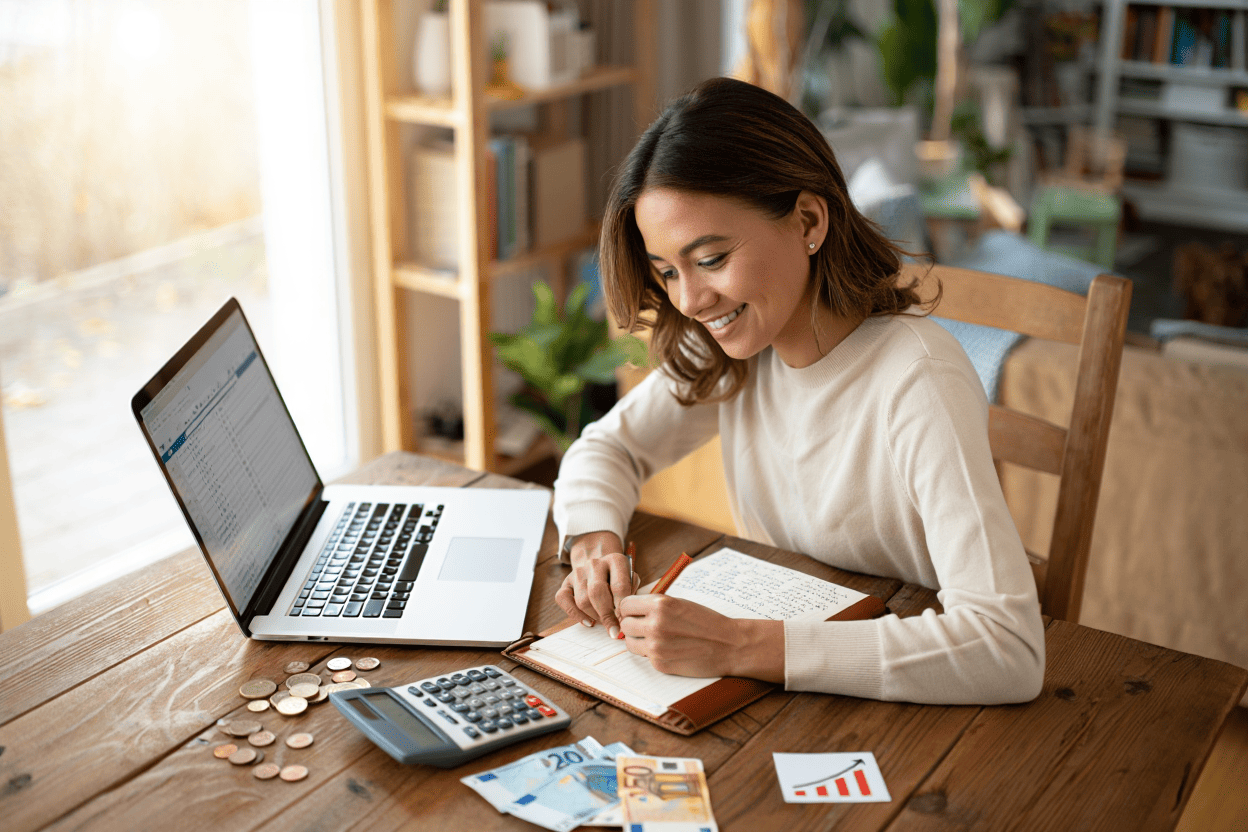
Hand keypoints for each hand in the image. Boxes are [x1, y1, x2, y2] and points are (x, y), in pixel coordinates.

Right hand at [554, 531, 636, 637]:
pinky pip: (564, 601)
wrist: (602, 567)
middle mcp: (595, 563)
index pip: (619, 586)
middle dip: (606, 615)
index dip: (622, 607)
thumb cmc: (620, 580)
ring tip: (604, 621)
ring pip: (582, 601)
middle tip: (614, 629)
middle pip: (596, 592)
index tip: (624, 620)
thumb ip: (630, 596)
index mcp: (616, 560)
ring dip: (595, 617)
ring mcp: (578, 572)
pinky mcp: (566, 582)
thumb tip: (622, 618)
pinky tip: (589, 622)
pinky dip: (576, 615)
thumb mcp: (631, 582)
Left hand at [617, 595, 784, 681]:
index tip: (634, 612)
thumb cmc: (706, 622)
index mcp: (660, 604)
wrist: (729, 645)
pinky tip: (669, 650)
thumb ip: (655, 605)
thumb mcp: (680, 603)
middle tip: (645, 626)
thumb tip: (630, 609)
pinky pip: (644, 657)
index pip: (626, 605)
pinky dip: (652, 654)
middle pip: (625, 624)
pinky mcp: (660, 664)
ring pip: (630, 643)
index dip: (629, 608)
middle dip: (633, 625)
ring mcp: (656, 646)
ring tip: (656, 638)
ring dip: (639, 641)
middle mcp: (655, 624)